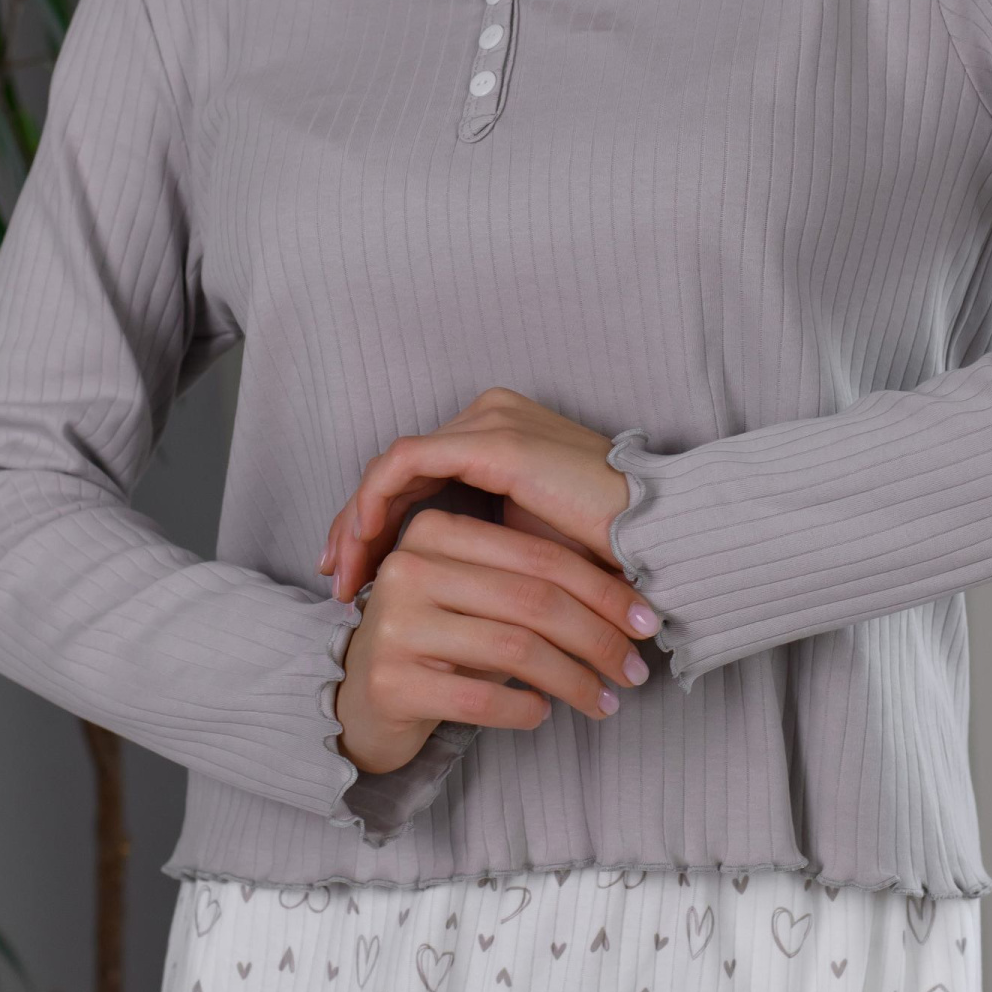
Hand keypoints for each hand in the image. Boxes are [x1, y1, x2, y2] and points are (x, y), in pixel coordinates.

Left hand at [319, 387, 638, 603]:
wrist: (656, 535)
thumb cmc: (603, 548)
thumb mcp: (522, 544)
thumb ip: (478, 540)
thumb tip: (430, 573)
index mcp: (500, 432)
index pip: (418, 474)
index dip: (378, 521)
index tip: (358, 572)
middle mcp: (490, 414)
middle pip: (400, 469)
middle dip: (357, 525)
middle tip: (335, 577)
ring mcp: (490, 420)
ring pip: (394, 466)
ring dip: (358, 520)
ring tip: (345, 574)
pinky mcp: (491, 440)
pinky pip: (407, 464)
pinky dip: (376, 501)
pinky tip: (365, 542)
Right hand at [332, 495, 660, 777]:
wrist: (362, 697)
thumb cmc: (443, 641)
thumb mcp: (481, 597)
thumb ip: (533, 583)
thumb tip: (634, 603)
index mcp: (433, 530)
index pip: (540, 557)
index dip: (603, 593)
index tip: (646, 624)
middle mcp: (408, 568)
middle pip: (533, 601)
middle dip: (598, 639)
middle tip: (635, 670)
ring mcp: (394, 625)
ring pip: (515, 650)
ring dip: (574, 680)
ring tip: (604, 701)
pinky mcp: (390, 681)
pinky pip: (482, 698)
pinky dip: (525, 710)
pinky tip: (543, 713)